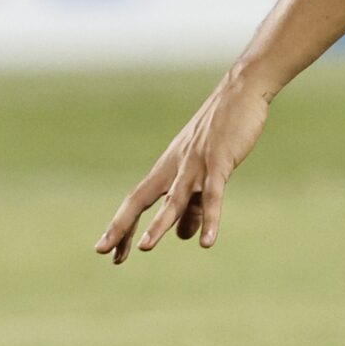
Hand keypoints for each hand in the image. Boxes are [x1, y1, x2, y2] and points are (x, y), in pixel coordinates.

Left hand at [96, 75, 270, 261]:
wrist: (240, 92)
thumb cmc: (221, 130)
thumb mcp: (202, 169)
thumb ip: (192, 204)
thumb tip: (181, 235)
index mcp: (168, 168)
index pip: (137, 200)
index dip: (122, 226)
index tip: (108, 252)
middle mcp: (175, 167)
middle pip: (142, 199)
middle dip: (123, 226)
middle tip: (104, 252)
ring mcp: (195, 164)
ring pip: (174, 200)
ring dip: (159, 224)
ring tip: (144, 248)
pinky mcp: (219, 162)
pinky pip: (212, 196)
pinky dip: (209, 219)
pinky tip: (206, 242)